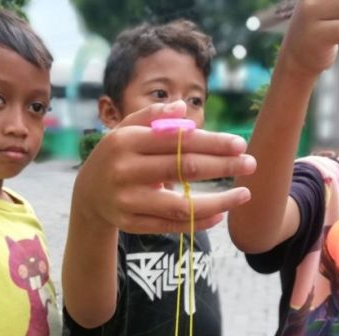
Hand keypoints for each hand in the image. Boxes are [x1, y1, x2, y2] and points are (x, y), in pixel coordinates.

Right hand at [72, 100, 256, 234]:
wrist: (87, 195)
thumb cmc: (115, 155)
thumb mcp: (125, 130)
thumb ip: (152, 117)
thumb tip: (184, 108)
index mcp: (127, 142)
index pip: (178, 140)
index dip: (212, 142)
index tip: (240, 144)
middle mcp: (125, 171)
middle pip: (184, 168)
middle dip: (222, 165)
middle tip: (251, 164)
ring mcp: (128, 200)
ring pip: (181, 205)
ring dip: (218, 201)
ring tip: (244, 194)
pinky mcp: (131, 224)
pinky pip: (172, 225)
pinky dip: (199, 221)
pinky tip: (220, 214)